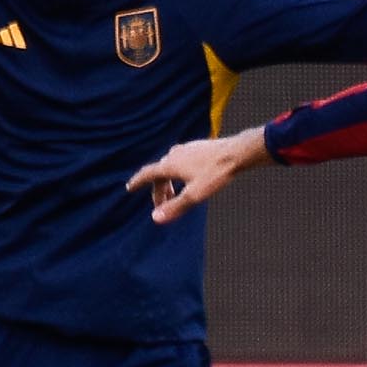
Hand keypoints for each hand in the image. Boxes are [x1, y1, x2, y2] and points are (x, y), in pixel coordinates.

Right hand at [125, 129, 269, 224]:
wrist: (237, 153)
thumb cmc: (216, 174)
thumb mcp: (195, 195)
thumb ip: (175, 207)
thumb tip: (155, 218)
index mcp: (170, 165)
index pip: (147, 174)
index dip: (137, 182)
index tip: (129, 187)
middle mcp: (174, 154)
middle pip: (159, 174)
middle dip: (159, 191)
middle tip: (162, 207)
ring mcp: (186, 149)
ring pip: (170, 168)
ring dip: (169, 183)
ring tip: (176, 196)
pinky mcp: (196, 148)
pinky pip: (180, 162)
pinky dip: (178, 174)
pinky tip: (188, 180)